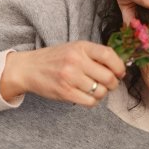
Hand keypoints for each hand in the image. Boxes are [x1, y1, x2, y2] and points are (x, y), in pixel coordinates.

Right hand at [0, 41, 125, 106]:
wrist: (29, 68)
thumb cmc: (56, 59)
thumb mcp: (75, 49)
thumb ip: (95, 55)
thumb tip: (120, 68)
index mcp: (81, 47)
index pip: (109, 55)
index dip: (119, 67)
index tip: (119, 73)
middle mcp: (75, 60)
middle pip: (108, 77)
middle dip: (113, 84)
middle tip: (109, 84)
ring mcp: (70, 77)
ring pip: (101, 92)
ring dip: (102, 93)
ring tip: (94, 89)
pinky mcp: (65, 92)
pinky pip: (90, 102)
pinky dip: (93, 101)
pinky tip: (87, 96)